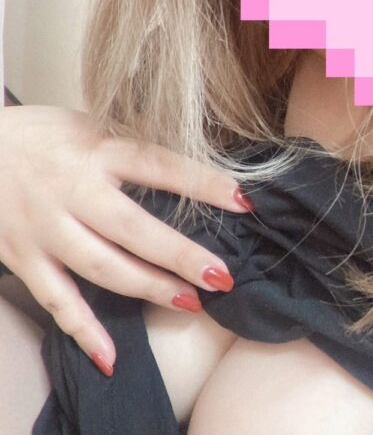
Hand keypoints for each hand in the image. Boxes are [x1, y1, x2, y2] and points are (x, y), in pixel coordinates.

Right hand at [0, 105, 249, 372]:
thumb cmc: (42, 134)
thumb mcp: (89, 123)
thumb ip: (130, 144)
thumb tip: (186, 162)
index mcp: (96, 149)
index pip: (159, 165)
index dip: (203, 183)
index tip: (243, 202)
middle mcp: (72, 190)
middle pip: (133, 228)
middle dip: (179, 255)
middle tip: (221, 276)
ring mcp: (46, 227)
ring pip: (101, 267)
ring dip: (147, 288)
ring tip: (189, 302)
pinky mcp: (23, 256)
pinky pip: (56, 299)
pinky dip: (83, 329)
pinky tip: (111, 355)